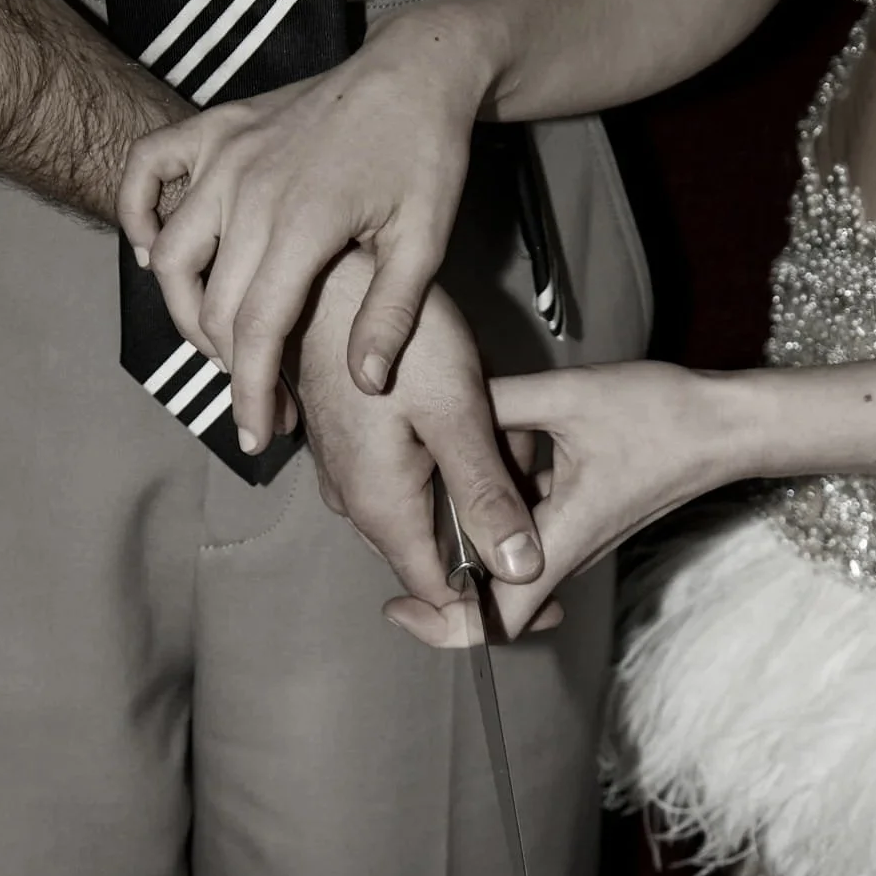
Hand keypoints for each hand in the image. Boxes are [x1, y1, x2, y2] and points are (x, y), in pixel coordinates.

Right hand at [117, 11, 492, 452]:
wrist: (415, 70)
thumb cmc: (425, 158)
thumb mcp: (426, 242)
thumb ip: (391, 315)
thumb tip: (364, 384)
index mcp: (302, 223)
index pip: (257, 330)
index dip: (253, 395)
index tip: (258, 439)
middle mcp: (249, 189)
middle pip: (211, 306)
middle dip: (234, 371)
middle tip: (272, 406)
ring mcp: (224, 155)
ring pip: (170, 255)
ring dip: (185, 312)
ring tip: (225, 347)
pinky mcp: (215, 128)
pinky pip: (147, 169)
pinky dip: (137, 214)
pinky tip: (152, 254)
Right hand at [291, 251, 550, 609]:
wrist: (328, 271)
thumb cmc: (394, 332)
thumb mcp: (456, 413)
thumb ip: (487, 497)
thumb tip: (520, 572)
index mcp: (381, 507)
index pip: (439, 594)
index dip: (494, 603)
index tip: (547, 589)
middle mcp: (355, 503)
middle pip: (437, 554)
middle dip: (493, 531)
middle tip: (536, 478)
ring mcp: (348, 474)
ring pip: (428, 511)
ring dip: (476, 489)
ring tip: (512, 437)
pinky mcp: (351, 446)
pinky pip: (411, 478)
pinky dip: (452, 463)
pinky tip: (475, 420)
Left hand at [383, 362, 745, 645]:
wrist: (727, 425)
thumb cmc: (664, 417)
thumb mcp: (571, 397)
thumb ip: (499, 403)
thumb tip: (435, 405)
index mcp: (558, 541)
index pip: (493, 620)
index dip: (442, 627)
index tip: (398, 606)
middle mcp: (564, 554)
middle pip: (488, 598)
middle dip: (440, 571)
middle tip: (404, 523)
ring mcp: (572, 541)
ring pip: (503, 560)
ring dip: (469, 531)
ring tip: (438, 474)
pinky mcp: (578, 521)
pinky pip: (525, 530)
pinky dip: (497, 505)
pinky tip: (489, 451)